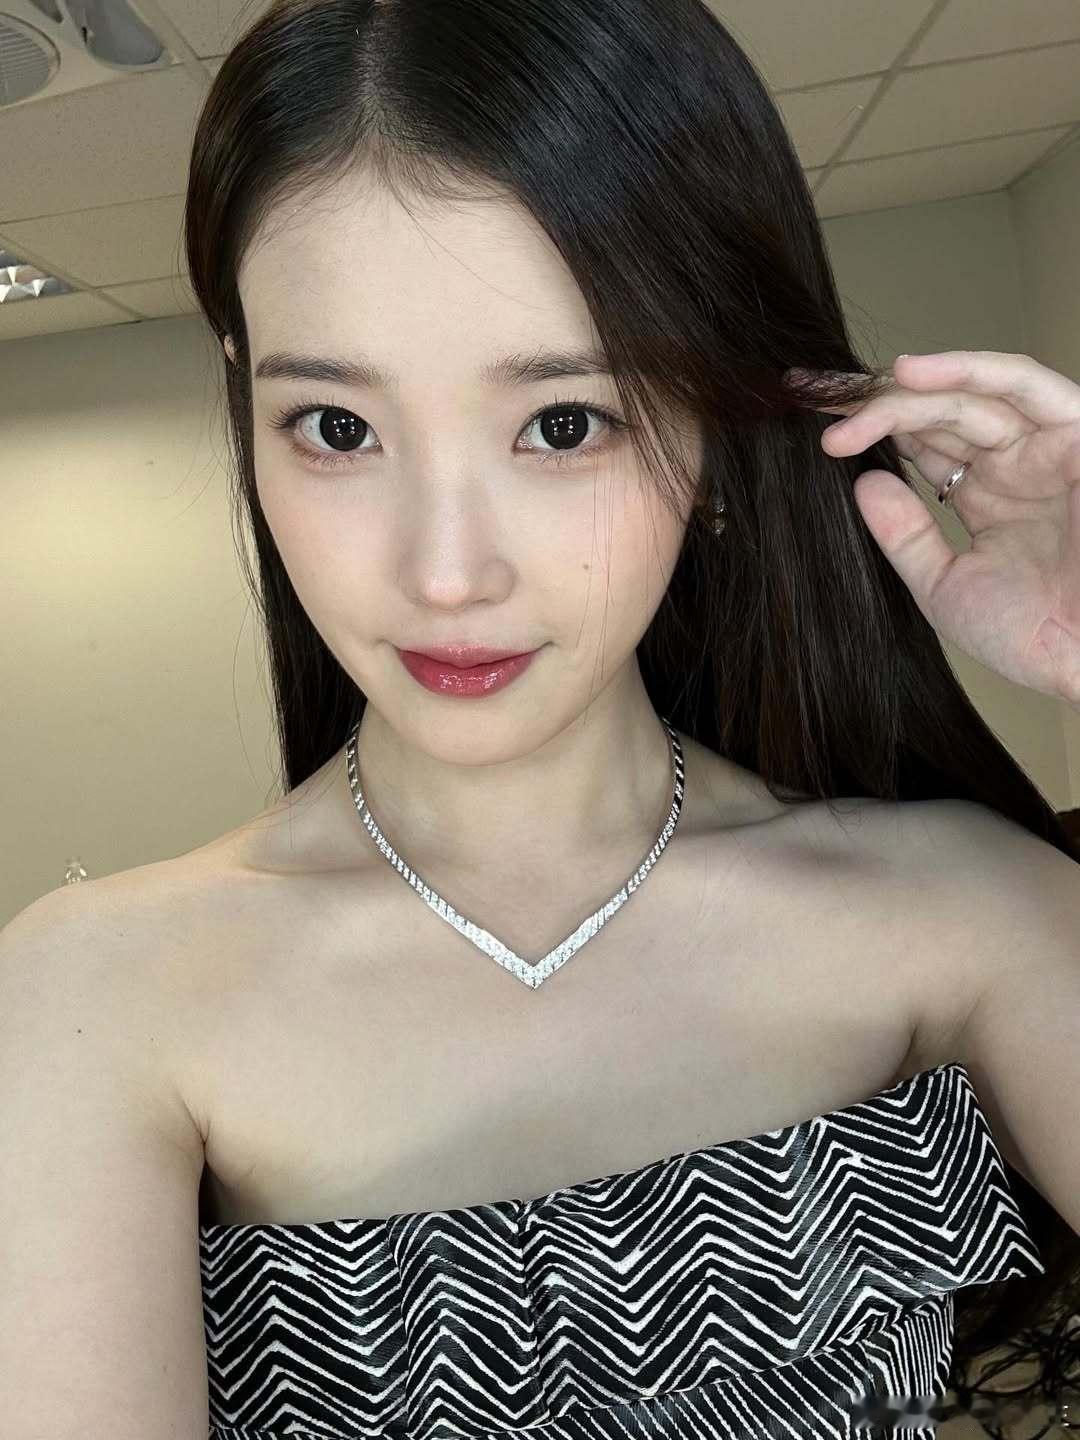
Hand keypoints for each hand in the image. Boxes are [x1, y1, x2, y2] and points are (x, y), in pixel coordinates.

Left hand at [790, 350, 1079, 707]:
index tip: (823, 433)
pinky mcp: (1078, 435)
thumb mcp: (946, 585)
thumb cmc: (1033, 635)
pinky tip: (911, 373)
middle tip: (828, 416)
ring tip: (861, 390)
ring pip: (976, 392)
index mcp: (990, 495)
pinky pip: (1026, 384)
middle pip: (942, 413)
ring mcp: (1047, 447)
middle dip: (881, 410)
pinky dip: (970, 370)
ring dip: (916, 386)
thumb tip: (862, 484)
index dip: (875, 431)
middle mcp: (1019, 464)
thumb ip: (905, 536)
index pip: (926, 444)